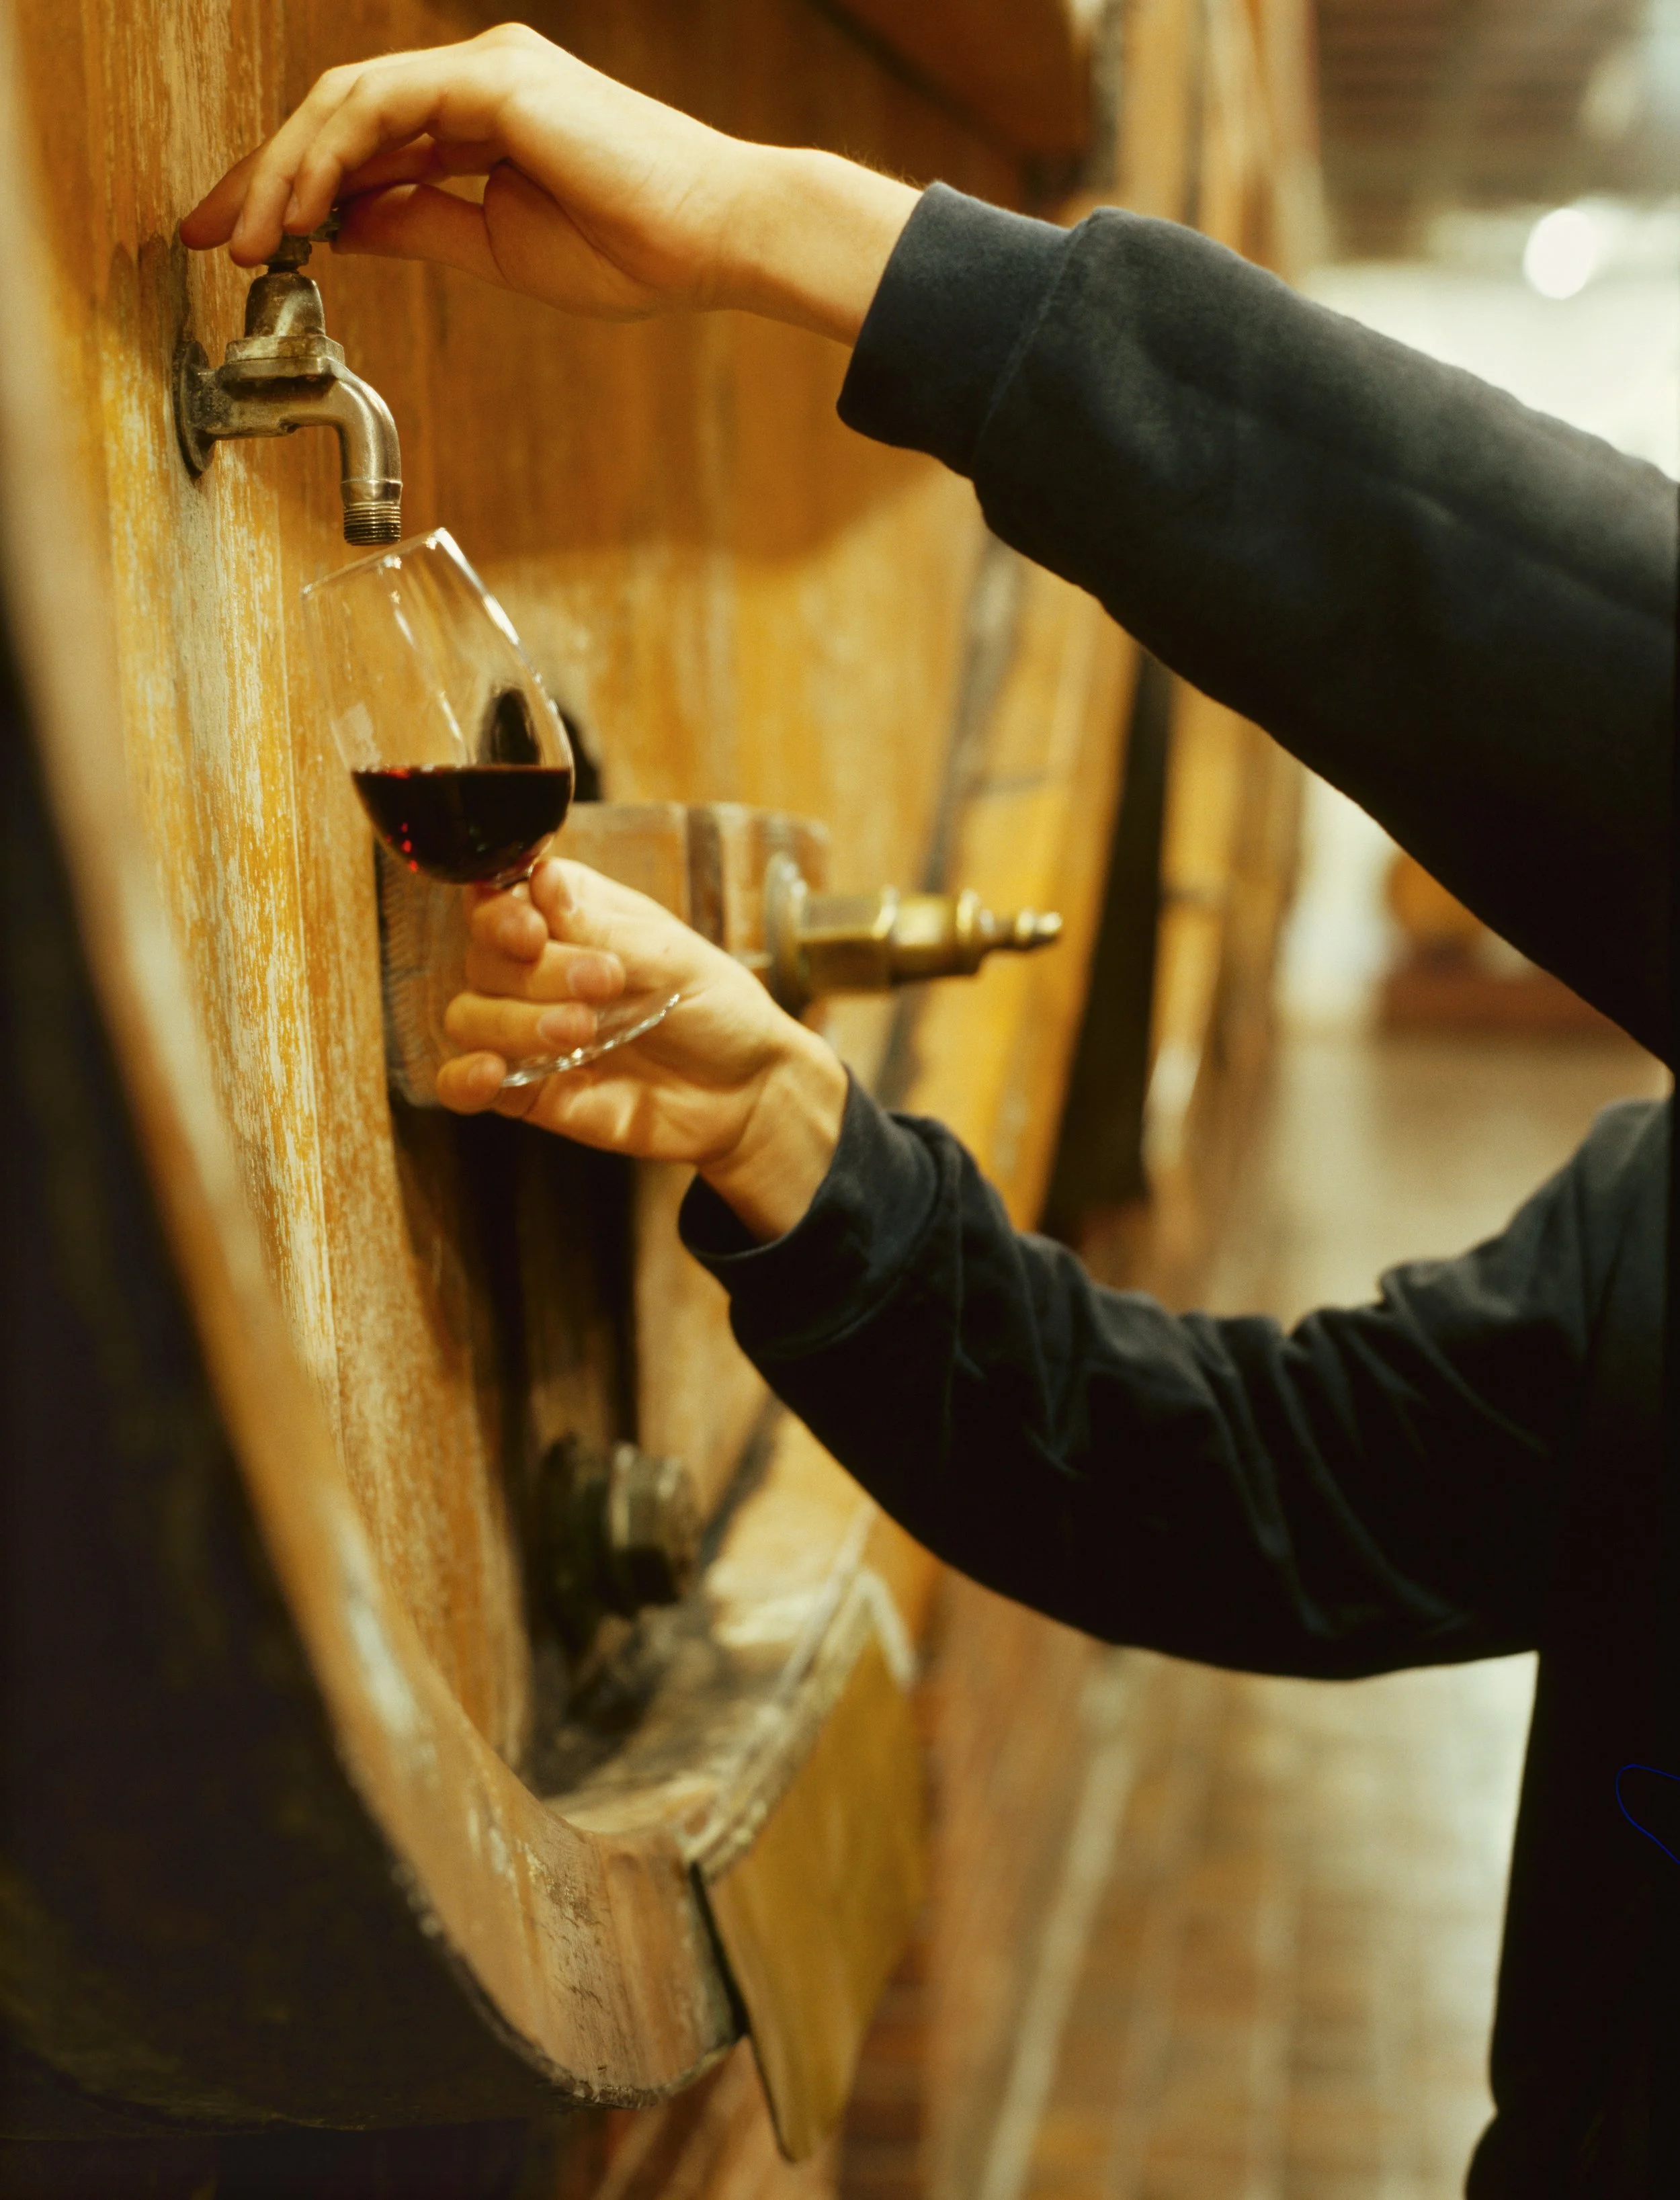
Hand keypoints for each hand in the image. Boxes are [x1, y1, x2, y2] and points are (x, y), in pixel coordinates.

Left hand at [179, 24, 916, 342]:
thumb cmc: (638, 251)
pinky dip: (330, 155)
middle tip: (212, 232)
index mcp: (484, 119)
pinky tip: (301, 207)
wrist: (719, 240)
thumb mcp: (498, 249)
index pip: (364, 144)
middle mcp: (477, 79)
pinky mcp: (496, 79)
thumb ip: (419, 226)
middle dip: (264, 174)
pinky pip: (382, 105)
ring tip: (248, 235)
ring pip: (346, 102)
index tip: (244, 238)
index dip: (293, 189)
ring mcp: (486, 70)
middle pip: (339, 114)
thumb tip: (342, 227)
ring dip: (284, 170)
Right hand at [436, 858, 847, 1242]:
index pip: (499, 899)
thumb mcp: (673, 957)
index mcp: (572, 919)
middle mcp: (539, 971)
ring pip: (469, 1016)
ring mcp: (528, 1032)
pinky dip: (463, 1078)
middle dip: (537, 972)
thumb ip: (600, 927)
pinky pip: (465, 1085)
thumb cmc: (717, 1009)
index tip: (535, 931)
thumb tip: (540, 877)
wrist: (747, 1092)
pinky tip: (489, 1073)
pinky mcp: (528, 1090)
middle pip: (483, 959)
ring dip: (515, 1022)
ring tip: (583, 1031)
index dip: (502, 912)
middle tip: (605, 984)